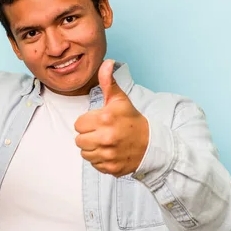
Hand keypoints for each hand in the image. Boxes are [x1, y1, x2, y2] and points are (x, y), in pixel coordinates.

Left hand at [74, 60, 148, 176]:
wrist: (152, 145)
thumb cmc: (132, 120)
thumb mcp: (120, 100)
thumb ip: (108, 82)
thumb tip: (106, 62)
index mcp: (105, 119)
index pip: (78, 124)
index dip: (87, 122)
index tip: (99, 122)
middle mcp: (106, 138)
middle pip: (78, 140)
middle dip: (88, 136)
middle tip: (102, 132)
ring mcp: (108, 155)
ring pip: (84, 153)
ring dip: (92, 148)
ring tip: (105, 142)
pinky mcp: (111, 168)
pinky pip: (94, 164)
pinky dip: (99, 160)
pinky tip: (110, 152)